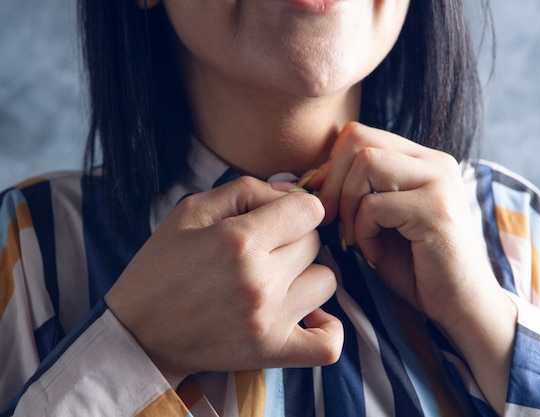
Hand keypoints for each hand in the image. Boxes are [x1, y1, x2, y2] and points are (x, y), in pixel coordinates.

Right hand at [104, 176, 342, 380]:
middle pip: (315, 243)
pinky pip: (328, 343)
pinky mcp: (271, 352)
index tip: (279, 218)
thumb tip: (292, 191)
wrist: (137, 333)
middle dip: (294, 239)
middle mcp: (260, 281)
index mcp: (239, 240)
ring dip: (306, 276)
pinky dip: (327, 328)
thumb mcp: (190, 211)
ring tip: (277, 280)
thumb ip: (246, 190)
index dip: (297, 208)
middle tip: (264, 249)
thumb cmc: (162, 266)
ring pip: (327, 281)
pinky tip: (307, 314)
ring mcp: (269, 320)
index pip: (310, 210)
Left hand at [305, 122, 515, 413]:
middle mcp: (434, 162)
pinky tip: (375, 254)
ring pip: (366, 163)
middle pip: (358, 139)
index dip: (330, 167)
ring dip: (348, 206)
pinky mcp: (436, 210)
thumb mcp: (377, 222)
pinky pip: (375, 205)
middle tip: (334, 222)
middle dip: (332, 183)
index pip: (358, 134)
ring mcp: (439, 182)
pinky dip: (363, 232)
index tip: (326, 206)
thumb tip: (310, 177)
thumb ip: (353, 193)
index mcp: (421, 159)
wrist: (460, 305)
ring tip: (356, 239)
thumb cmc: (415, 266)